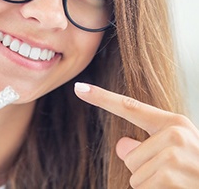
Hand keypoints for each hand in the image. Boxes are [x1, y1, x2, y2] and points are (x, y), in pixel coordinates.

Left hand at [74, 82, 198, 187]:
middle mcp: (175, 133)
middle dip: (145, 172)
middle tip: (174, 176)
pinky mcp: (171, 175)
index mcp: (172, 123)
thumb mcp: (174, 153)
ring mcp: (175, 154)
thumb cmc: (195, 172)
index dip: (101, 97)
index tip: (79, 87)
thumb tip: (122, 145)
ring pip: (135, 175)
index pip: (129, 107)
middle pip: (129, 156)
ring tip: (178, 184)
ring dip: (152, 186)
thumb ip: (145, 144)